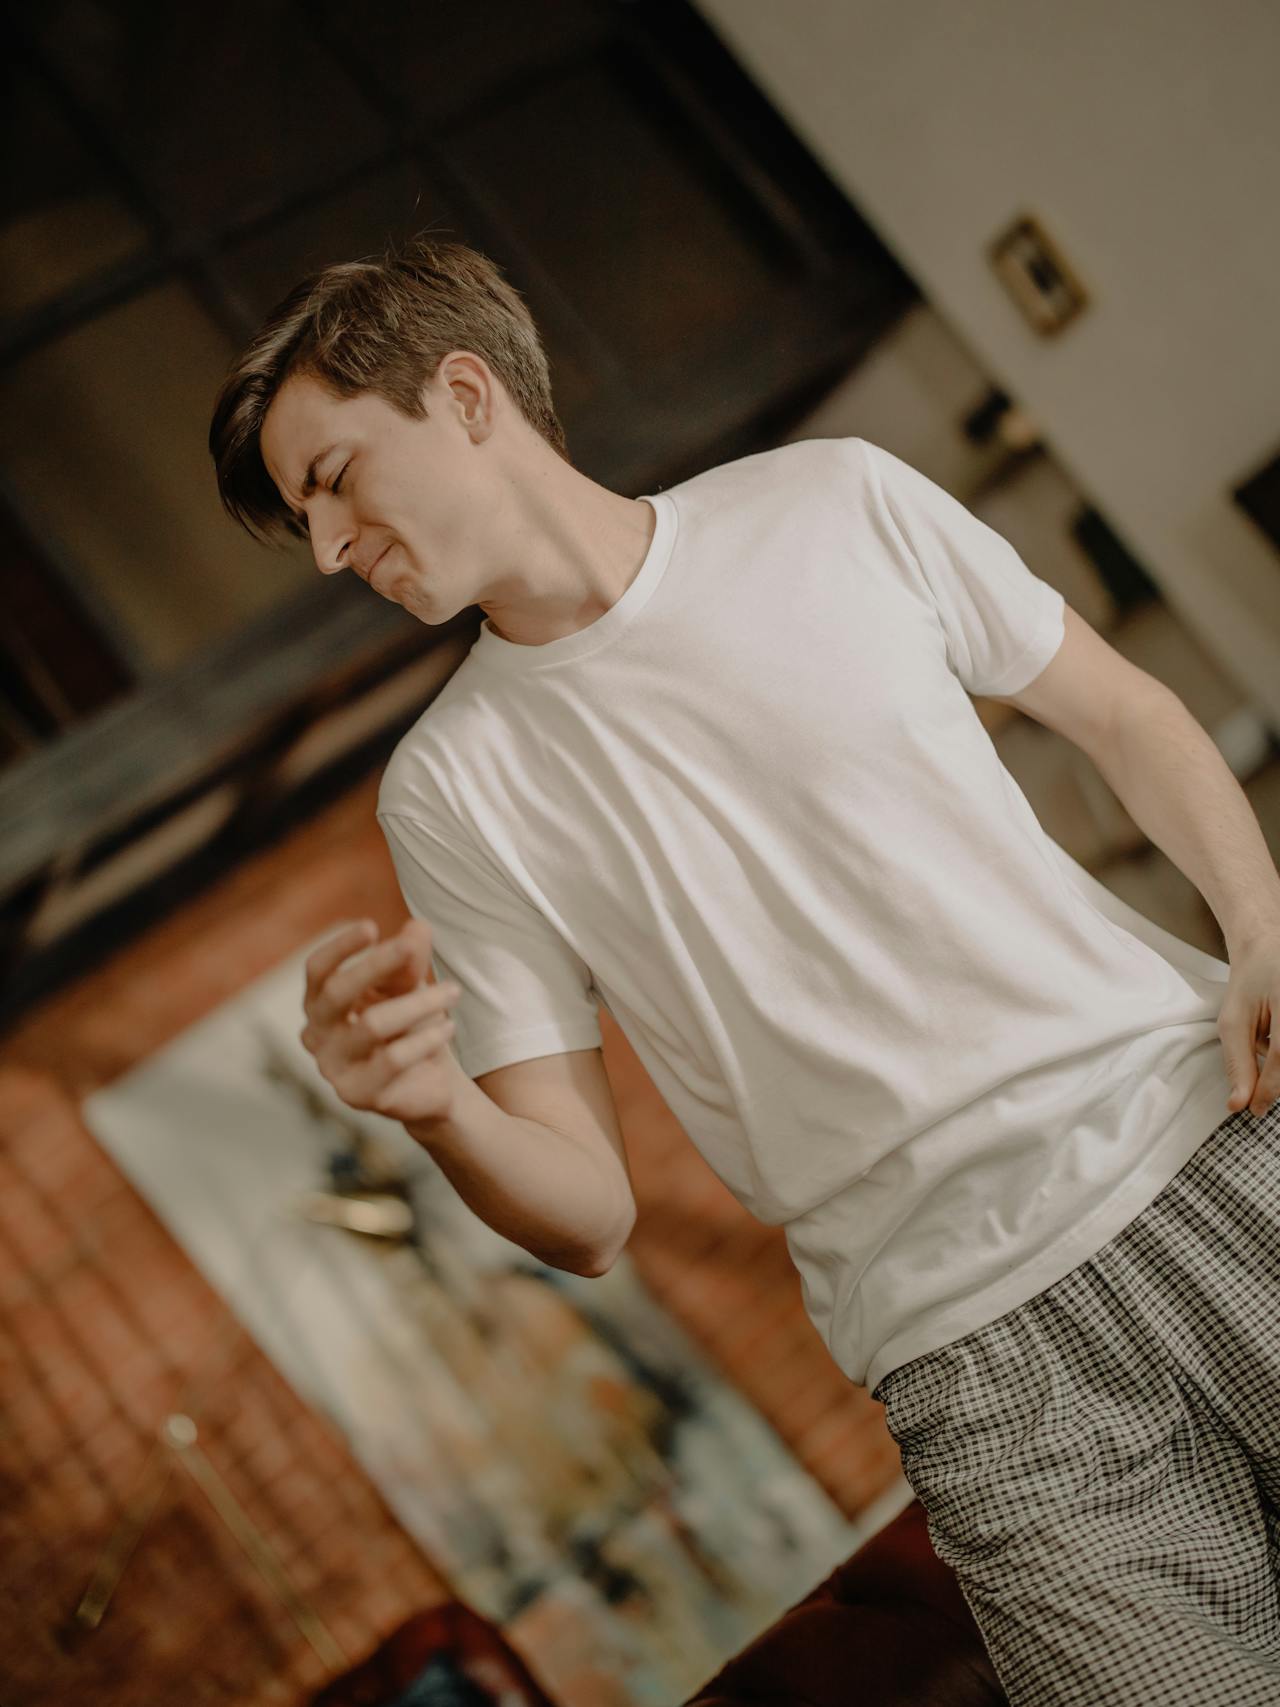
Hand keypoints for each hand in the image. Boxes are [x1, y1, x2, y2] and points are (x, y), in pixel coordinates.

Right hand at [300, 917, 462, 1123]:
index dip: (340, 947)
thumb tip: (418, 927)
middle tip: (412, 948)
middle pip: (337, 993)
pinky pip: (392, 1058)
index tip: (372, 926)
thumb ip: (409, 959)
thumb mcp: (409, 986)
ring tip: (452, 992)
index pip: (317, 970)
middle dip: (377, 965)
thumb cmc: (410, 1025)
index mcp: (320, 1004)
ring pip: (372, 1024)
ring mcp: (333, 1069)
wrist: (429, 1082)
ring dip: (418, 1003)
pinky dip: (426, 1038)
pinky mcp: (358, 1094)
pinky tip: (448, 1027)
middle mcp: (316, 1036)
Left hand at [1219, 928, 1278, 1116]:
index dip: (1267, 1089)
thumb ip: (1238, 1061)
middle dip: (1277, 1079)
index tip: (1253, 1110)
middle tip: (1259, 1077)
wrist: (1272, 949)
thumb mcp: (1233, 1020)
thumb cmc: (1250, 983)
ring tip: (1270, 1037)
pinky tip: (1274, 1036)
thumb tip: (1239, 1104)